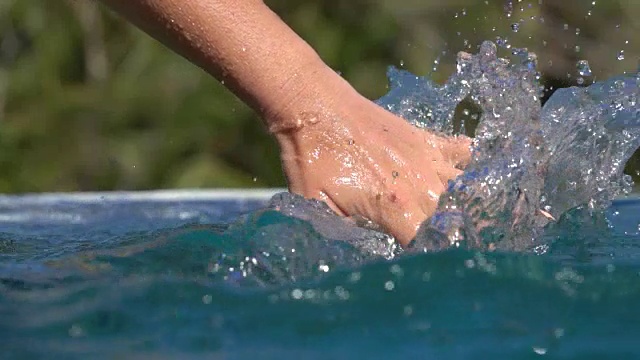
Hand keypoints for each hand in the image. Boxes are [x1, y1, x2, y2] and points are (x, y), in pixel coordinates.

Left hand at [272, 85, 470, 246]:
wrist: (313, 105)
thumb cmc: (310, 157)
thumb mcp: (315, 205)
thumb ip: (341, 232)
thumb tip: (358, 249)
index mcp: (395, 206)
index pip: (428, 244)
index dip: (424, 255)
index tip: (415, 257)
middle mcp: (420, 184)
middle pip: (450, 220)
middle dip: (445, 235)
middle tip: (437, 242)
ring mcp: (426, 157)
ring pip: (462, 189)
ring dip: (459, 205)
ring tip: (453, 217)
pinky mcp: (424, 138)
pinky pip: (460, 153)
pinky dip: (462, 165)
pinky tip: (457, 174)